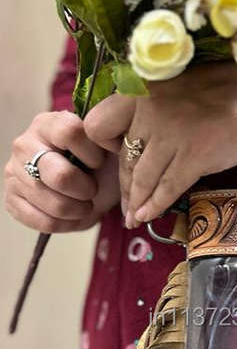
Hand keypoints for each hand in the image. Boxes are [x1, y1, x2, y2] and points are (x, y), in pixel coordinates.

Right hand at [4, 110, 119, 232]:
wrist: (89, 189)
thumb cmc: (100, 165)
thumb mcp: (110, 148)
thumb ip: (111, 139)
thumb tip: (112, 140)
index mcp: (48, 124)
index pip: (70, 132)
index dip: (92, 154)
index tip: (99, 163)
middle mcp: (24, 145)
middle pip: (61, 176)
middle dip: (86, 189)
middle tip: (92, 190)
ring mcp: (14, 173)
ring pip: (55, 204)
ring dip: (79, 210)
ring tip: (84, 203)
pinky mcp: (11, 200)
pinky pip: (44, 222)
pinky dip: (67, 224)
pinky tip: (71, 215)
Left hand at [84, 39, 236, 227]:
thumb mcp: (188, 85)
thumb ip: (165, 106)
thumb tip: (152, 135)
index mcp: (147, 87)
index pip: (103, 124)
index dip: (107, 148)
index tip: (122, 162)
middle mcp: (151, 108)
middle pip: (124, 157)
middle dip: (125, 186)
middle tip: (126, 206)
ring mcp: (172, 132)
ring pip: (142, 176)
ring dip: (137, 201)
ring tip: (135, 218)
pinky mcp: (196, 155)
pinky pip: (167, 187)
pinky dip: (156, 205)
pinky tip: (149, 217)